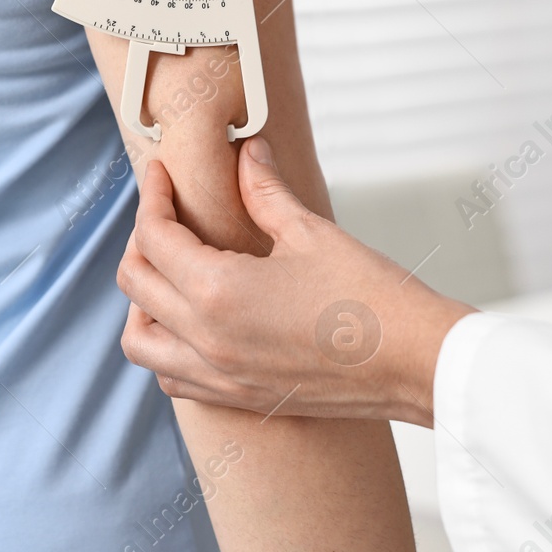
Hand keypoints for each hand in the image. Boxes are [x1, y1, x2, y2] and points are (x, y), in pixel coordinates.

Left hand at [118, 137, 475, 426]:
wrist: (416, 364)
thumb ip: (264, 191)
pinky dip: (165, 347)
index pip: (155, 237)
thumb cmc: (373, 299)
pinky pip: (171, 378)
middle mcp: (207, 340)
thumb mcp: (311, 232)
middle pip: (135, 284)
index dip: (152, 197)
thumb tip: (247, 152)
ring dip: (141, 302)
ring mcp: (220, 376)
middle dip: (141, 240)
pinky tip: (190, 321)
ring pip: (140, 342)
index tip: (162, 175)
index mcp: (219, 292)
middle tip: (165, 214)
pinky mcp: (239, 398)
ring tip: (169, 271)